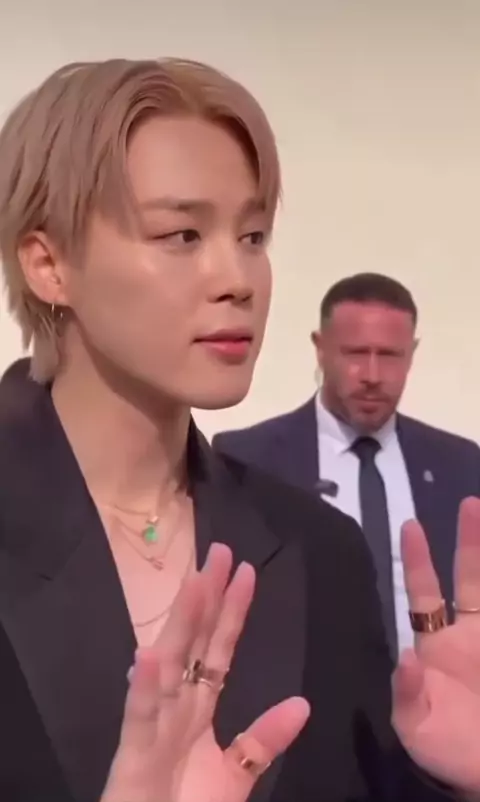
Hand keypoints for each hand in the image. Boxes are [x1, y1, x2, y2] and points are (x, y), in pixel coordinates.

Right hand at [101, 543, 309, 801]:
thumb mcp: (236, 774)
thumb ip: (264, 739)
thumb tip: (302, 703)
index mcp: (199, 708)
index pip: (219, 648)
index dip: (232, 611)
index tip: (246, 571)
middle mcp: (176, 705)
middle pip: (194, 642)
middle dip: (207, 597)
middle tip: (219, 551)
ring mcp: (154, 724)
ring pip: (169, 665)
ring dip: (181, 624)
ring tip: (195, 583)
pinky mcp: (134, 752)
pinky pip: (141, 717)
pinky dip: (145, 687)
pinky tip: (149, 655)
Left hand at [392, 497, 479, 795]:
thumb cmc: (450, 753)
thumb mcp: (416, 728)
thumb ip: (408, 693)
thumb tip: (405, 657)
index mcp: (436, 646)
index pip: (424, 593)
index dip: (418, 560)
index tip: (411, 525)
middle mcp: (469, 635)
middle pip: (470, 578)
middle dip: (470, 542)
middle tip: (471, 504)